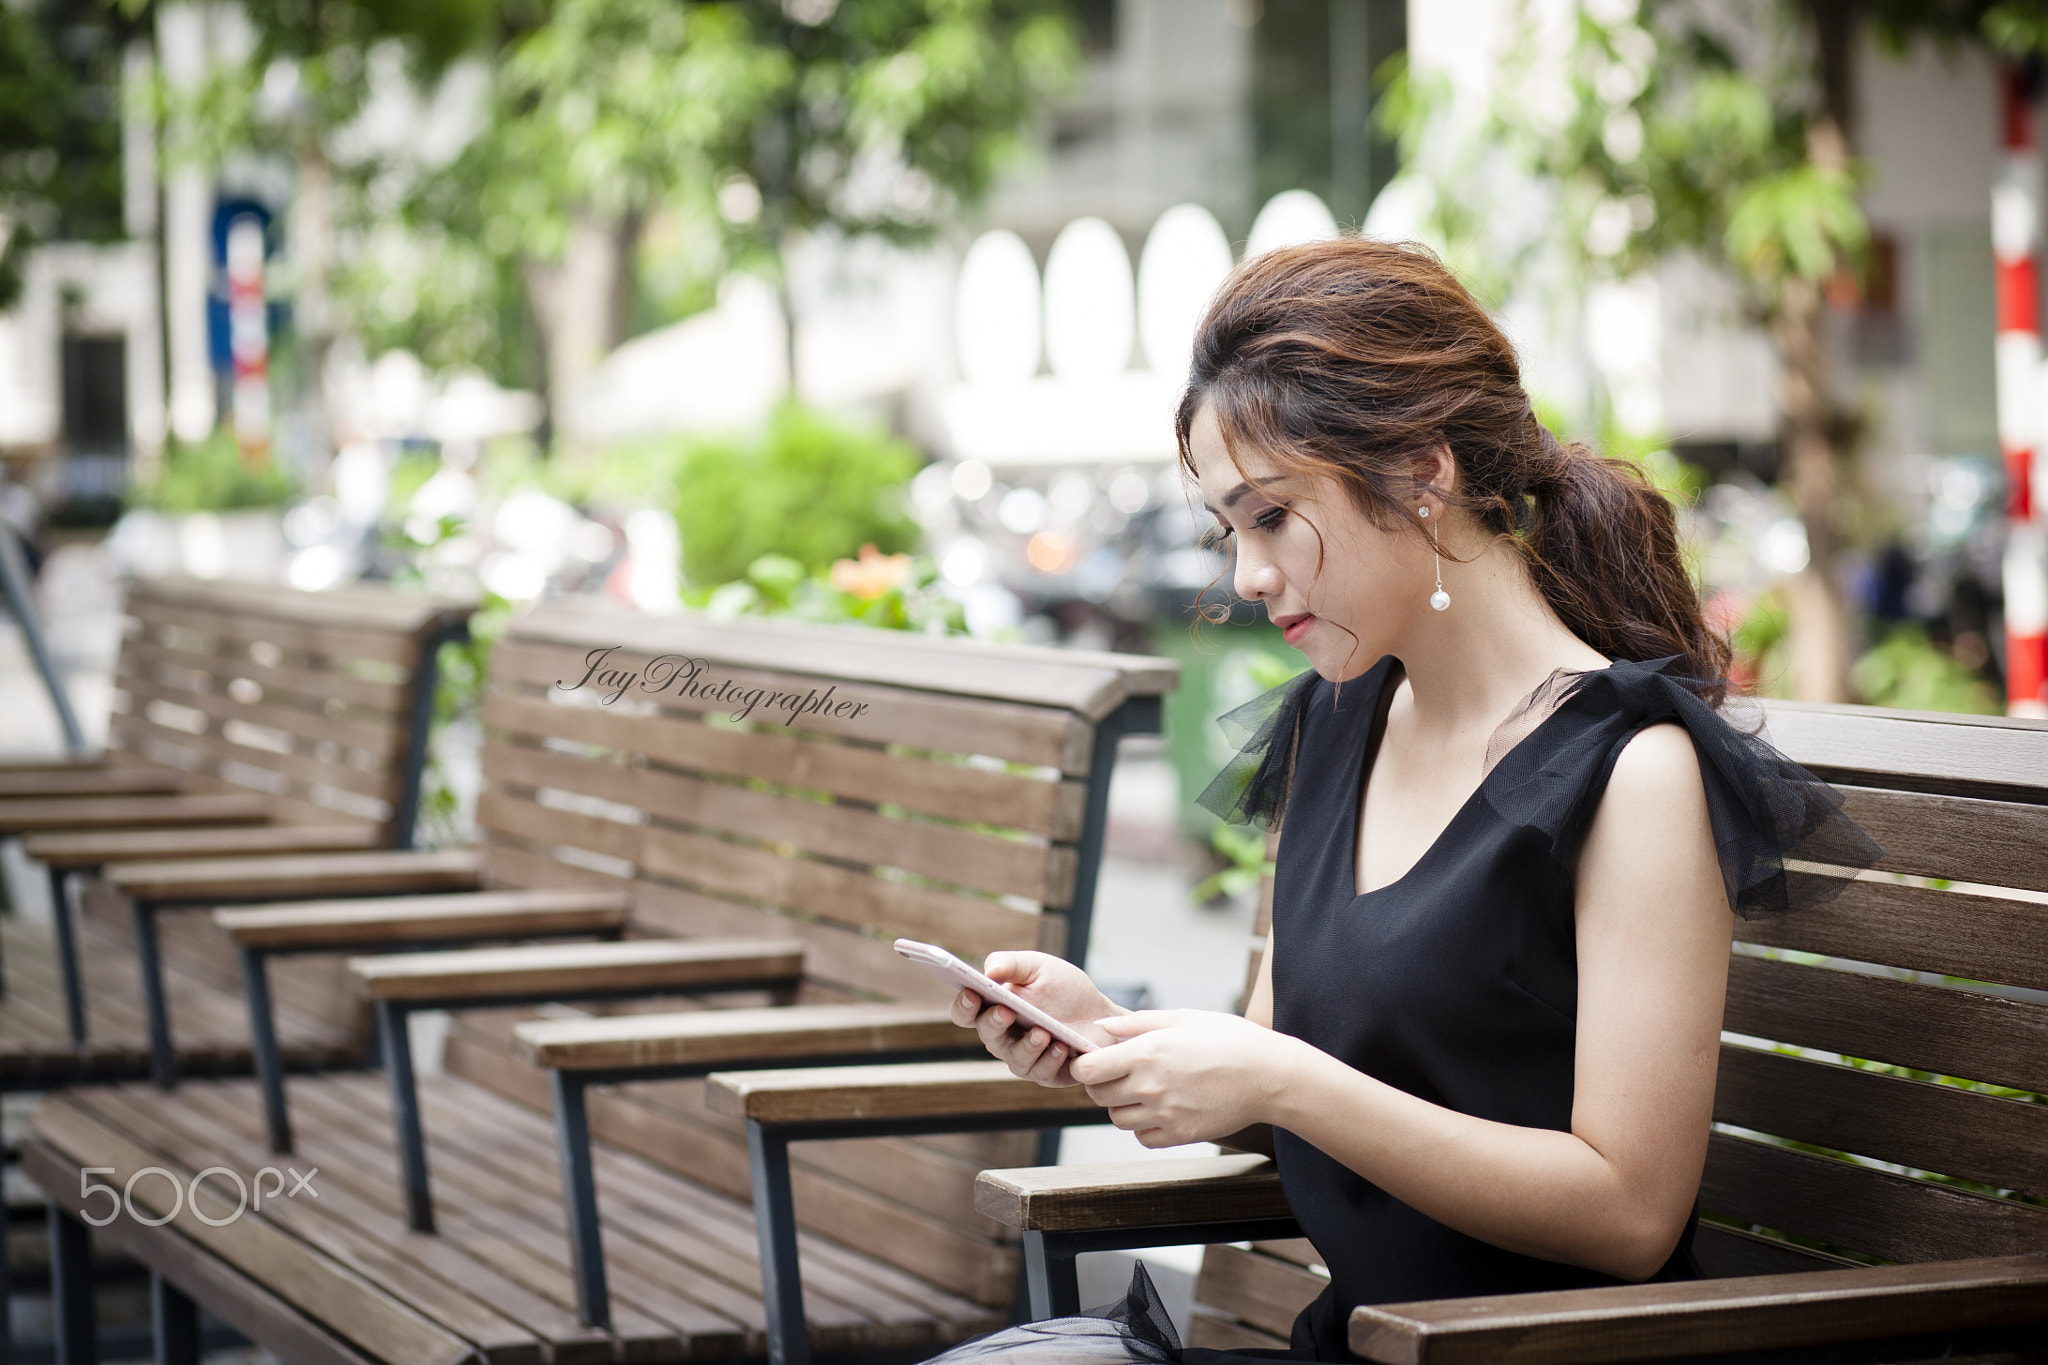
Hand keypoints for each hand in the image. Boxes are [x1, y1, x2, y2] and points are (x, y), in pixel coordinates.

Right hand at [950, 951, 1119, 1086]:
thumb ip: (1011, 965)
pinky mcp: (1048, 1074)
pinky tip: (1062, 1045)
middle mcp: (1004, 1037)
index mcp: (995, 1008)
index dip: (964, 1005)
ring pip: (1014, 1059)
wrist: (1101, 1014)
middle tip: (1007, 1011)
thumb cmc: (1065, 989)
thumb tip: (988, 971)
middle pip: (988, 1036)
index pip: (967, 1013)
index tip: (972, 994)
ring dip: (1027, 1046)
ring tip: (1043, 1031)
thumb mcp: (1039, 967)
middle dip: (995, 1023)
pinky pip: (1042, 1072)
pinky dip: (1051, 1059)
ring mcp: (1025, 1058)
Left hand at [1068, 1010, 1301, 1146]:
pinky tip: (1160, 1109)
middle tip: (1120, 1073)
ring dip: (1123, 1105)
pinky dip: (1144, 1127)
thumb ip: (1138, 1023)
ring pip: (1118, 1118)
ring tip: (1145, 1090)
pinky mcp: (1180, 1134)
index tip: (1095, 1061)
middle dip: (1102, 1084)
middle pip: (1098, 1095)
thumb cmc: (1229, 1039)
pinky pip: (1143, 1138)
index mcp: (1146, 1052)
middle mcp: (1149, 1086)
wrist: (1269, 1075)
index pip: (1088, 1070)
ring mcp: (1164, 1114)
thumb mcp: (1183, 1018)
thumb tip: (1102, 1027)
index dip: (1085, 1065)